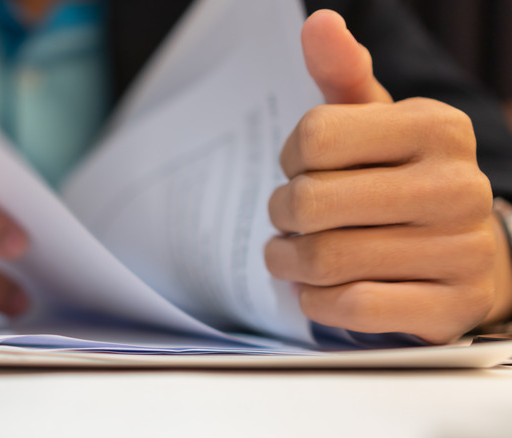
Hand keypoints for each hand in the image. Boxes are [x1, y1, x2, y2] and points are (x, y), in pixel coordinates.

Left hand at [265, 10, 511, 343]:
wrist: (469, 252)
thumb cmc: (402, 180)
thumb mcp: (377, 123)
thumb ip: (343, 74)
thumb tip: (319, 23)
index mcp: (436, 127)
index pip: (315, 135)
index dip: (291, 158)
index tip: (302, 168)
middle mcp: (457, 186)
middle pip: (311, 202)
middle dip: (281, 215)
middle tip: (286, 219)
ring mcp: (460, 250)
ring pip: (325, 260)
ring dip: (289, 262)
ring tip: (291, 255)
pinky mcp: (450, 307)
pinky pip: (352, 308)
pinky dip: (317, 301)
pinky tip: (318, 288)